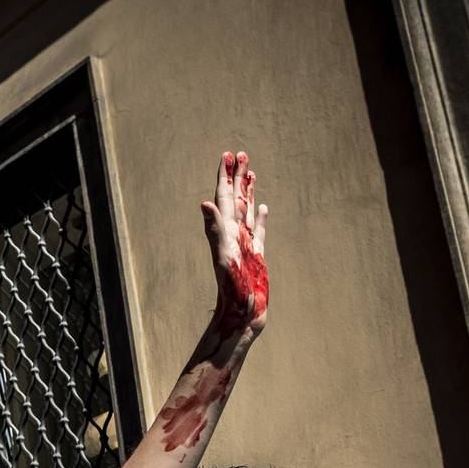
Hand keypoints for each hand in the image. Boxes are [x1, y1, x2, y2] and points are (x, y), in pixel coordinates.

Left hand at [199, 151, 269, 341]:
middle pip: (235, 198)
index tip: (228, 155)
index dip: (225, 176)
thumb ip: (215, 229)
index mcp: (225, 231)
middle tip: (240, 153)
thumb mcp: (223, 256)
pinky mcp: (256, 255)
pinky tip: (263, 208)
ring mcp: (246, 244)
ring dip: (248, 192)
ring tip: (251, 173)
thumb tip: (205, 203)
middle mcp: (234, 234)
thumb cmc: (232, 289)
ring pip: (246, 211)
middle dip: (237, 176)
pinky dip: (260, 217)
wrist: (241, 314)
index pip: (224, 197)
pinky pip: (259, 230)